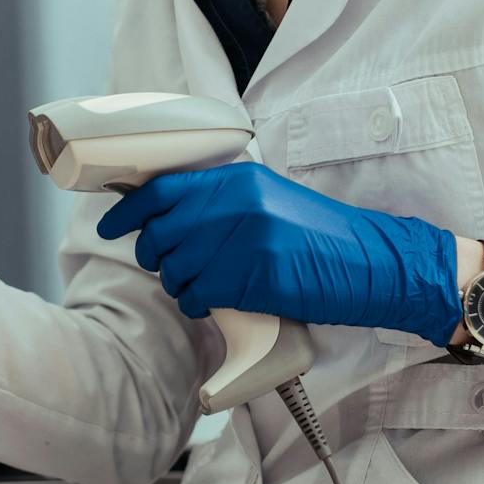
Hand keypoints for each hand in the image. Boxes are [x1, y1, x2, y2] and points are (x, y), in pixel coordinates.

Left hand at [96, 161, 462, 344]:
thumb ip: (220, 203)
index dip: (128, 213)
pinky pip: (203, 295)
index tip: (110, 226)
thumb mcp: (268, 201)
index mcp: (238, 179)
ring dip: (180, 284)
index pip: (162, 192)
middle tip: (166, 266)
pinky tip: (217, 301)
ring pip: (178, 269)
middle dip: (154, 256)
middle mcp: (238, 203)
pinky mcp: (259, 276)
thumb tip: (165, 217)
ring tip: (202, 286)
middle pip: (163, 234)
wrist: (373, 263)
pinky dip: (201, 304)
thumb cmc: (320, 237)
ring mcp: (248, 239)